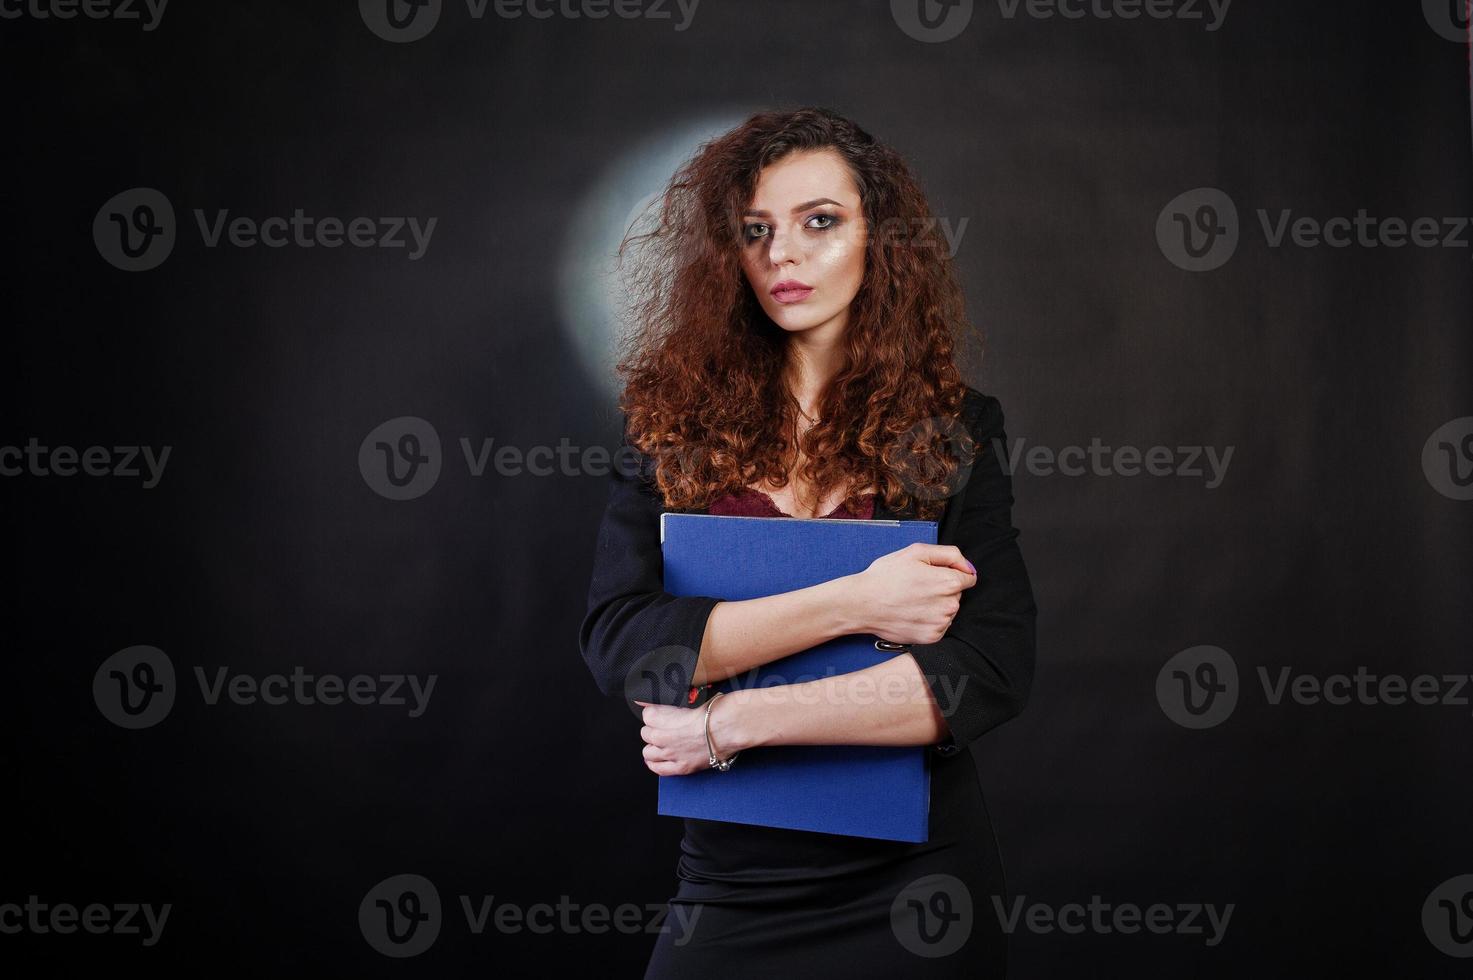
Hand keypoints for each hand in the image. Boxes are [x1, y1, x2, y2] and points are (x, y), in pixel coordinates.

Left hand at [633, 698, 738, 775]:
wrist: (731, 727)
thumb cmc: (717, 710)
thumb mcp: (693, 696)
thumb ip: (677, 699)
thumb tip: (670, 699)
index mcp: (662, 717)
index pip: (646, 715)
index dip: (655, 712)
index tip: (660, 711)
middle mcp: (662, 737)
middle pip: (645, 733)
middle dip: (653, 729)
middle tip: (665, 726)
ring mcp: (671, 754)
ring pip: (648, 752)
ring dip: (654, 746)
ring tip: (663, 742)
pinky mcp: (682, 767)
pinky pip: (658, 769)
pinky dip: (656, 764)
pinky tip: (659, 759)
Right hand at [851, 542, 976, 644]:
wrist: (862, 604)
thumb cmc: (885, 576)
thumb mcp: (916, 552)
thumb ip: (950, 554)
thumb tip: (969, 567)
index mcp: (949, 582)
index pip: (969, 577)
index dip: (950, 573)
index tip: (933, 575)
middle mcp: (950, 605)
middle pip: (958, 594)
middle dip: (943, 589)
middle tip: (917, 586)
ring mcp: (941, 624)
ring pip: (949, 611)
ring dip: (937, 606)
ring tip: (912, 600)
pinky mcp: (932, 638)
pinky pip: (940, 626)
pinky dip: (929, 620)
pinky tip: (912, 613)